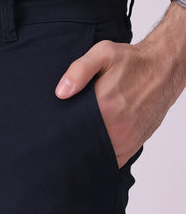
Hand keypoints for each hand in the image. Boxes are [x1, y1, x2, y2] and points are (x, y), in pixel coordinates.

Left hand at [54, 2, 185, 168]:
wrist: (164, 69)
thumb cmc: (133, 61)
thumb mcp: (103, 53)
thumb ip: (79, 70)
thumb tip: (61, 92)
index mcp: (104, 106)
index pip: (71, 129)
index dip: (58, 130)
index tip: (49, 128)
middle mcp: (116, 127)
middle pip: (82, 144)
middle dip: (69, 142)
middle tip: (58, 135)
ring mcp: (126, 139)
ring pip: (97, 155)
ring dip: (85, 151)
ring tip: (75, 140)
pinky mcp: (133, 145)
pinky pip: (112, 160)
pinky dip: (101, 156)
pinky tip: (92, 146)